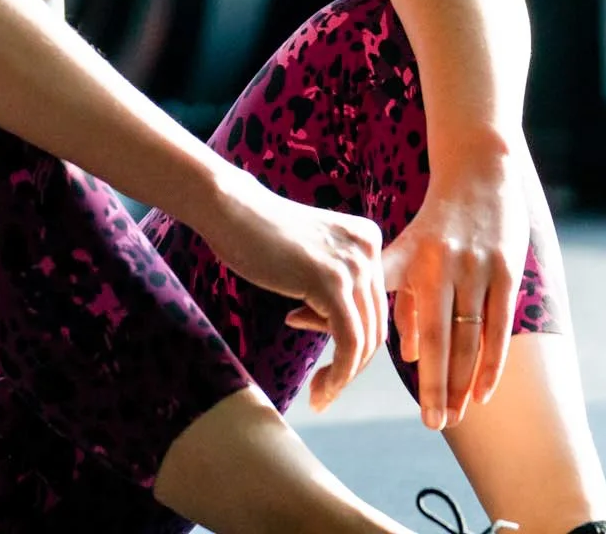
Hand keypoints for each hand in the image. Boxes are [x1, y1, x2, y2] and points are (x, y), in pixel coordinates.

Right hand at [195, 169, 387, 413]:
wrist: (231, 209)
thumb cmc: (258, 235)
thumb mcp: (310, 258)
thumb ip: (334, 286)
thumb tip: (341, 332)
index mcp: (368, 239)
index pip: (373, 306)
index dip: (353, 341)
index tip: (329, 367)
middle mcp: (368, 249)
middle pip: (375, 325)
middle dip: (352, 365)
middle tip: (324, 390)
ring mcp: (353, 263)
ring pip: (365, 340)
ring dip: (344, 376)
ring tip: (319, 395)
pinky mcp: (331, 281)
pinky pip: (348, 341)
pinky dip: (339, 374)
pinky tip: (318, 389)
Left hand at [381, 157, 528, 430]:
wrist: (475, 172)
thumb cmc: (434, 222)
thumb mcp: (406, 253)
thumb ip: (400, 301)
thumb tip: (409, 356)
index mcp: (417, 266)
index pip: (421, 332)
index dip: (424, 376)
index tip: (423, 414)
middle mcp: (448, 269)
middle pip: (448, 341)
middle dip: (444, 387)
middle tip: (440, 425)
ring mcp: (480, 269)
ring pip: (476, 337)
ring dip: (470, 380)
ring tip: (464, 413)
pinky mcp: (507, 268)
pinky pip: (502, 323)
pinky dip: (496, 358)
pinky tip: (487, 388)